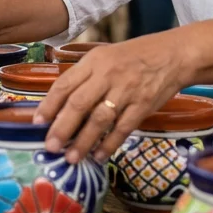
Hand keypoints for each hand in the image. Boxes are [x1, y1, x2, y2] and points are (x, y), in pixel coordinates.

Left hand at [35, 35, 190, 163]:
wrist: (175, 54)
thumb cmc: (136, 57)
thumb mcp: (106, 57)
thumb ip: (85, 77)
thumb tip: (60, 105)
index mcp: (95, 61)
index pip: (65, 84)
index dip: (49, 105)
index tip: (37, 124)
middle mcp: (108, 74)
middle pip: (79, 103)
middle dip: (62, 128)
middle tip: (50, 147)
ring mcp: (127, 90)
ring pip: (99, 119)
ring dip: (83, 141)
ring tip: (71, 158)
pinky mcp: (144, 104)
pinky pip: (123, 128)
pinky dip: (109, 144)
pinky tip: (98, 155)